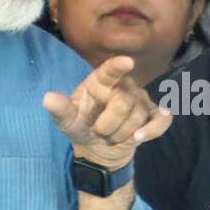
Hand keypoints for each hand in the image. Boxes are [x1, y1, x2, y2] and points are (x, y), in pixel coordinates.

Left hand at [42, 55, 171, 169]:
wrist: (99, 147)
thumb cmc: (82, 125)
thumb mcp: (66, 121)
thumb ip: (60, 110)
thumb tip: (47, 98)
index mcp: (101, 81)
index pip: (110, 71)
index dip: (118, 66)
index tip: (127, 62)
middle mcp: (123, 86)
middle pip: (124, 102)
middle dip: (109, 125)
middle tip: (98, 133)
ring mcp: (141, 100)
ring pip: (138, 117)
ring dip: (120, 135)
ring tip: (109, 137)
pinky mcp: (153, 115)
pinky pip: (161, 120)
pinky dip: (153, 130)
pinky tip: (140, 137)